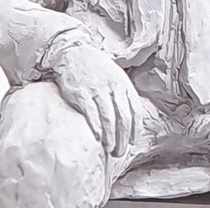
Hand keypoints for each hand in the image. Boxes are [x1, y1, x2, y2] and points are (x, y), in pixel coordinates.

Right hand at [50, 43, 147, 157]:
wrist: (73, 54)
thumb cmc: (94, 69)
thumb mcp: (114, 77)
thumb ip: (121, 94)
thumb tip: (127, 116)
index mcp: (124, 85)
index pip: (135, 110)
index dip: (134, 129)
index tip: (131, 142)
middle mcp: (113, 88)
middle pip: (124, 117)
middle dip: (123, 138)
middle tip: (120, 152)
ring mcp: (97, 91)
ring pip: (109, 118)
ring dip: (111, 137)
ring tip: (110, 150)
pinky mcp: (81, 94)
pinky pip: (91, 113)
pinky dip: (96, 126)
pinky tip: (98, 138)